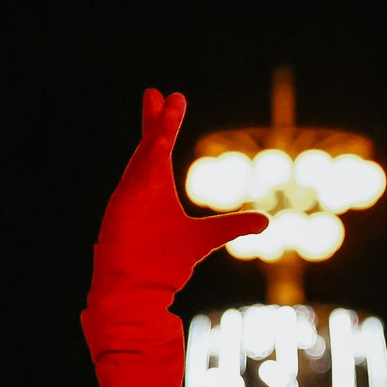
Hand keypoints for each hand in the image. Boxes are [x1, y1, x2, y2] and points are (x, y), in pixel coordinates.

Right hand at [93, 90, 268, 298]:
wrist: (137, 292)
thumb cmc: (164, 265)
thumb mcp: (205, 239)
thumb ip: (231, 226)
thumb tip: (265, 221)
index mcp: (154, 188)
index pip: (157, 146)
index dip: (164, 123)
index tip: (169, 97)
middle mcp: (140, 188)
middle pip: (149, 146)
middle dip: (157, 120)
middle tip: (160, 93)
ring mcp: (130, 199)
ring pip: (143, 159)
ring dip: (154, 133)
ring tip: (162, 105)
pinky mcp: (122, 213)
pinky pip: (134, 183)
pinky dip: (144, 165)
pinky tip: (155, 147)